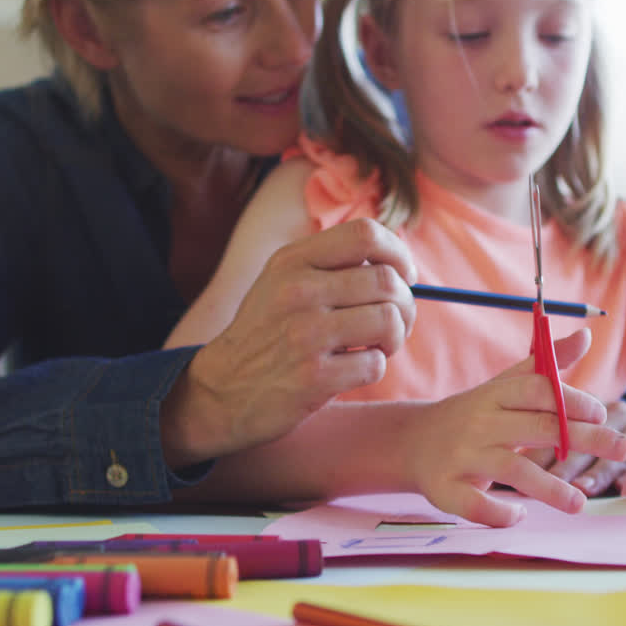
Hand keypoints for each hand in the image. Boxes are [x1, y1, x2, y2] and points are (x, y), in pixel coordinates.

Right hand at [162, 219, 417, 466]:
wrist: (220, 391)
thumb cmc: (266, 335)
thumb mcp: (282, 283)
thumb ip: (331, 265)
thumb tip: (400, 265)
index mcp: (292, 261)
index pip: (365, 234)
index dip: (398, 253)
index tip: (403, 275)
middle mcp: (297, 291)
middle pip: (387, 281)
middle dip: (405, 305)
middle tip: (395, 322)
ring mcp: (304, 334)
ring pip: (389, 321)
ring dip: (394, 338)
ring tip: (376, 346)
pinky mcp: (313, 377)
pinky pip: (375, 364)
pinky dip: (374, 368)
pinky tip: (352, 370)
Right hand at [404, 329, 625, 527]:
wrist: (412, 441)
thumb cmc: (473, 413)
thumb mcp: (503, 385)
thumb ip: (545, 366)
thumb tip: (587, 336)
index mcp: (494, 394)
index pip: (536, 389)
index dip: (571, 399)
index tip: (602, 413)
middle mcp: (479, 422)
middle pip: (537, 428)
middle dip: (583, 439)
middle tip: (623, 449)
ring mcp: (461, 456)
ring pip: (511, 470)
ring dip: (549, 488)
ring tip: (579, 504)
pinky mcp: (444, 488)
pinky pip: (475, 504)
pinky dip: (499, 512)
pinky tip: (520, 514)